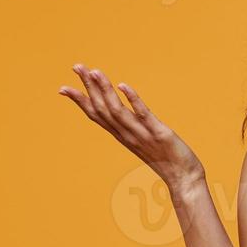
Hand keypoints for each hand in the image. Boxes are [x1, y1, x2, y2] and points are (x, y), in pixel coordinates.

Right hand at [58, 63, 203, 191]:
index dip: (80, 101)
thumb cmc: (166, 161)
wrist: (184, 180)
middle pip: (102, 108)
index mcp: (122, 135)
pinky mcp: (159, 134)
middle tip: (76, 66)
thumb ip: (132, 129)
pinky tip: (123, 85)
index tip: (63, 88)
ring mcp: (141, 134)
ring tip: (94, 71)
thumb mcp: (143, 142)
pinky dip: (132, 99)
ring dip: (104, 89)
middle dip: (88, 86)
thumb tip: (124, 116)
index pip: (96, 115)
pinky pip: (143, 115)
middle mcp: (127, 135)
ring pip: (117, 110)